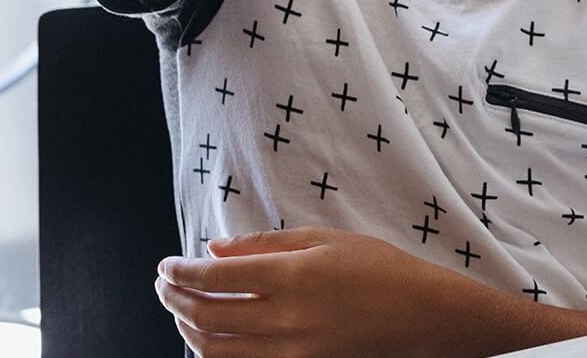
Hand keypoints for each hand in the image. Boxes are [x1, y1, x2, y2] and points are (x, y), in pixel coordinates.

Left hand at [156, 226, 455, 356]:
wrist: (421, 315)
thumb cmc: (380, 269)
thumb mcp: (327, 240)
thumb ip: (267, 243)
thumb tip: (215, 248)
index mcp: (294, 275)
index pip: (216, 275)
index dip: (182, 271)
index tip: (167, 265)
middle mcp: (286, 317)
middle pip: (207, 313)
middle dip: (175, 298)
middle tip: (164, 285)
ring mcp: (290, 351)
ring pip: (215, 347)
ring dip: (187, 327)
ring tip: (181, 310)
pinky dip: (215, 352)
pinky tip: (211, 336)